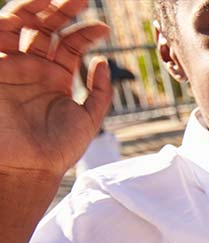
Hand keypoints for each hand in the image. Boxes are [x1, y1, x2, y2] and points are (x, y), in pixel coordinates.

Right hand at [0, 0, 110, 183]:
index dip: (86, 32)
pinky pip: (0, 36)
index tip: (105, 28)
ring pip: (23, 27)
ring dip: (39, 9)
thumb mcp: (88, 118)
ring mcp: (12, 67)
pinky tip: (33, 11)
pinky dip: (14, 19)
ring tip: (59, 0)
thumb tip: (103, 64)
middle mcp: (32, 68)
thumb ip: (99, 92)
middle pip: (46, 29)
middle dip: (62, 11)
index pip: (70, 44)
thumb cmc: (58, 149)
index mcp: (54, 77)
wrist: (29, 167)